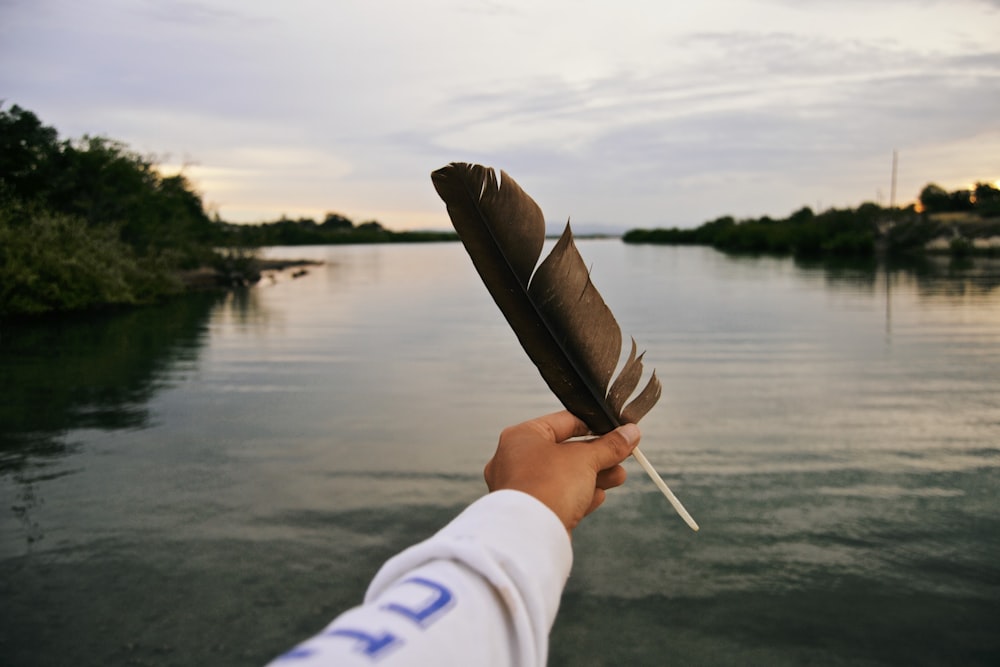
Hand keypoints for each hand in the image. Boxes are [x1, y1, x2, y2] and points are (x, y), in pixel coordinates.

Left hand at [484, 411, 640, 533]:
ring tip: (619, 475)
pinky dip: (580, 495)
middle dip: (598, 455)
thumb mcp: (585, 459)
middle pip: (566, 451)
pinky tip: (599, 495)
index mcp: (523, 436)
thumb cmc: (547, 487)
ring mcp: (522, 487)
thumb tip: (630, 433)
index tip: (617, 430)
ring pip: (565, 476)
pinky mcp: (531, 511)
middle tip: (623, 454)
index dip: (595, 425)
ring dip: (594, 475)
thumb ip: (610, 445)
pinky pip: (559, 497)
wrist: (530, 536)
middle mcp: (517, 459)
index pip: (565, 422)